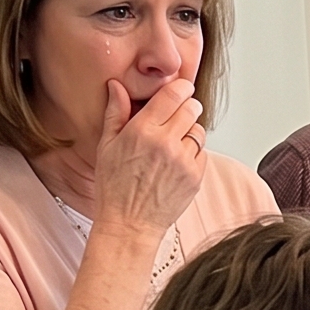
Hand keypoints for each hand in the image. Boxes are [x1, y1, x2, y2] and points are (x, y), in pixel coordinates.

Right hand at [91, 76, 204, 244]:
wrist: (129, 224)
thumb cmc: (113, 186)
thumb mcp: (106, 145)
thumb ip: (115, 112)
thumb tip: (117, 86)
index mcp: (142, 130)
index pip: (173, 95)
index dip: (180, 87)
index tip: (182, 87)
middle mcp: (166, 143)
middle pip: (191, 108)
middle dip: (187, 106)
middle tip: (179, 113)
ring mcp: (183, 161)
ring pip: (199, 131)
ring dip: (190, 131)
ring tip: (173, 142)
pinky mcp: (195, 177)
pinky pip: (202, 153)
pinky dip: (193, 153)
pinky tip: (176, 162)